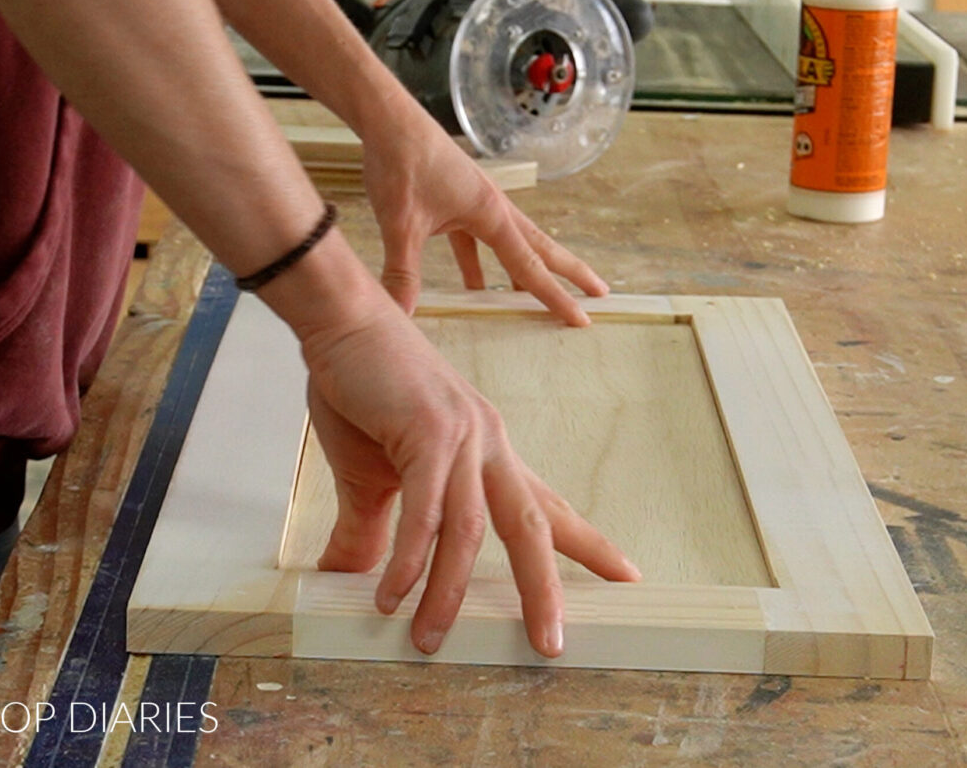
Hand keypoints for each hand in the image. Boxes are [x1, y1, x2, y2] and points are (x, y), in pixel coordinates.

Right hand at [300, 298, 640, 657]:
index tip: (625, 575)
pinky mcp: (427, 433)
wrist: (341, 323)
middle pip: (531, 527)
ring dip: (449, 591)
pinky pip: (425, 511)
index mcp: (485, 454)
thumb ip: (373, 531)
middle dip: (545, 588)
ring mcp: (462, 438)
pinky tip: (393, 593)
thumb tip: (354, 579)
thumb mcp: (369, 475)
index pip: (543, 505)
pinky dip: (410, 558)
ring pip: (473, 531)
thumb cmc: (361, 388)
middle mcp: (488, 446)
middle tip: (553, 642)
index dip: (586, 543)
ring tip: (429, 638)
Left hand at [361, 120, 608, 326]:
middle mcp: (492, 206)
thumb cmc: (401, 160)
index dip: (556, 295)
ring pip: (511, 243)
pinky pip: (477, 240)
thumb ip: (403, 272)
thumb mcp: (401, 223)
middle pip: (540, 248)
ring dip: (525, 270)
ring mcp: (476, 202)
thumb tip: (403, 315)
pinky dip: (480, 263)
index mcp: (490, 213)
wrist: (387, 117)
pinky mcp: (456, 200)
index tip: (581, 317)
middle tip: (597, 293)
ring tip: (534, 298)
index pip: (530, 265)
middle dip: (569, 273)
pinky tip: (472, 285)